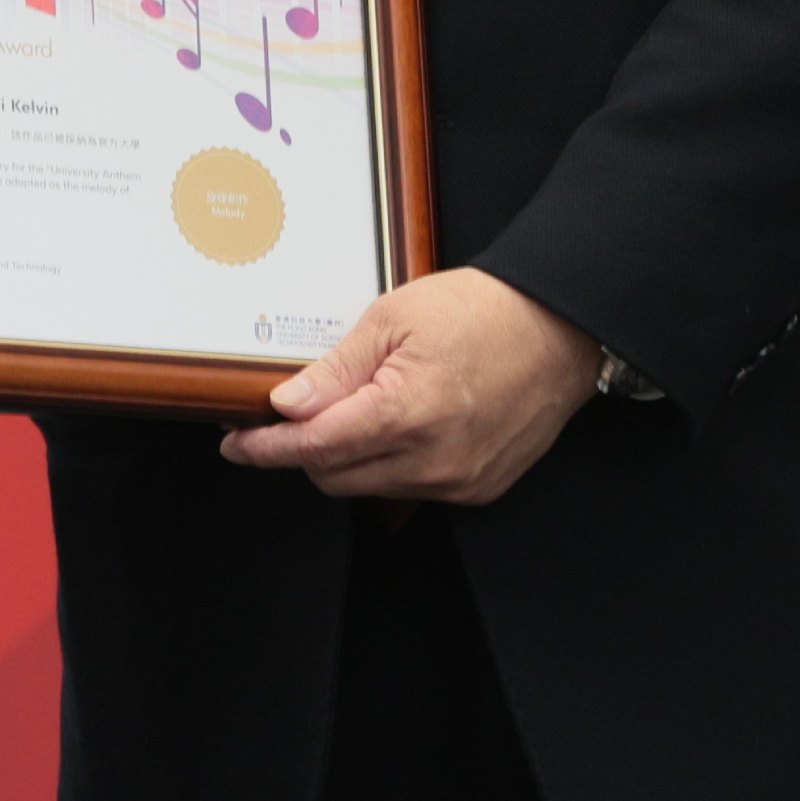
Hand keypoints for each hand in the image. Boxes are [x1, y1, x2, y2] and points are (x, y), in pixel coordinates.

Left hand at [222, 269, 610, 505]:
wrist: (561, 328)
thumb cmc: (487, 312)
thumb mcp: (396, 318)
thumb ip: (337, 369)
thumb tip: (288, 406)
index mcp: (407, 413)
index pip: (313, 448)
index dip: (265, 448)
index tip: (238, 443)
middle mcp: (434, 460)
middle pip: (333, 477)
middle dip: (304, 449)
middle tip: (296, 414)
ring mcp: (459, 481)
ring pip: (369, 487)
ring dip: (349, 458)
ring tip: (363, 409)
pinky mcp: (479, 489)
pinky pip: (411, 488)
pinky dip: (392, 465)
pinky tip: (405, 426)